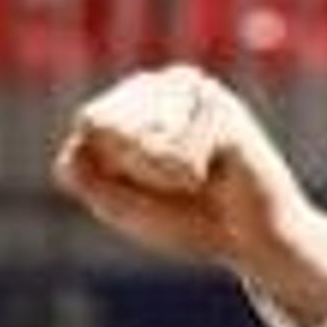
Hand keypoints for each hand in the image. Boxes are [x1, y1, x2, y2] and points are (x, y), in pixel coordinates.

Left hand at [51, 64, 326, 325]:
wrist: (253, 242)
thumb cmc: (189, 220)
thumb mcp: (120, 205)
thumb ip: (85, 177)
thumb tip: (74, 141)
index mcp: (140, 98)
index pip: (91, 121)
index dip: (108, 166)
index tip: (148, 184)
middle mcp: (168, 84)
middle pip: (110, 124)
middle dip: (134, 170)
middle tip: (176, 186)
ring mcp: (197, 91)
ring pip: (141, 138)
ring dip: (162, 176)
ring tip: (195, 180)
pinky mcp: (222, 109)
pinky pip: (176, 151)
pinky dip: (189, 177)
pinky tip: (214, 177)